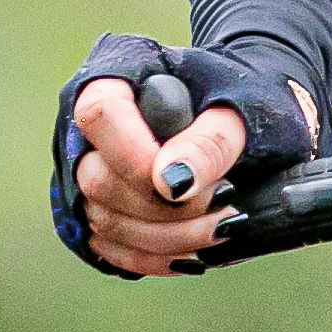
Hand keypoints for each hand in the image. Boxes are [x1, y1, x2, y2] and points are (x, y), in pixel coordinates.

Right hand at [48, 32, 318, 278]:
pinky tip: (196, 254)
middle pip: (96, 178)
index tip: (184, 186)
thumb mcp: (240, 107)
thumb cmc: (243, 97)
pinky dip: (155, 258)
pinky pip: (109, 249)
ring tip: (224, 227)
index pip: (100, 114)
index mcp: (117, 74)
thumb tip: (172, 185)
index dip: (135, 156)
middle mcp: (87, 124)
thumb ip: (208, 140)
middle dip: (163, 208)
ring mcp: (85, 170)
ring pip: (102, 220)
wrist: (246, 114)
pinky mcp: (96, 212)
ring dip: (167, 237)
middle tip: (225, 204)